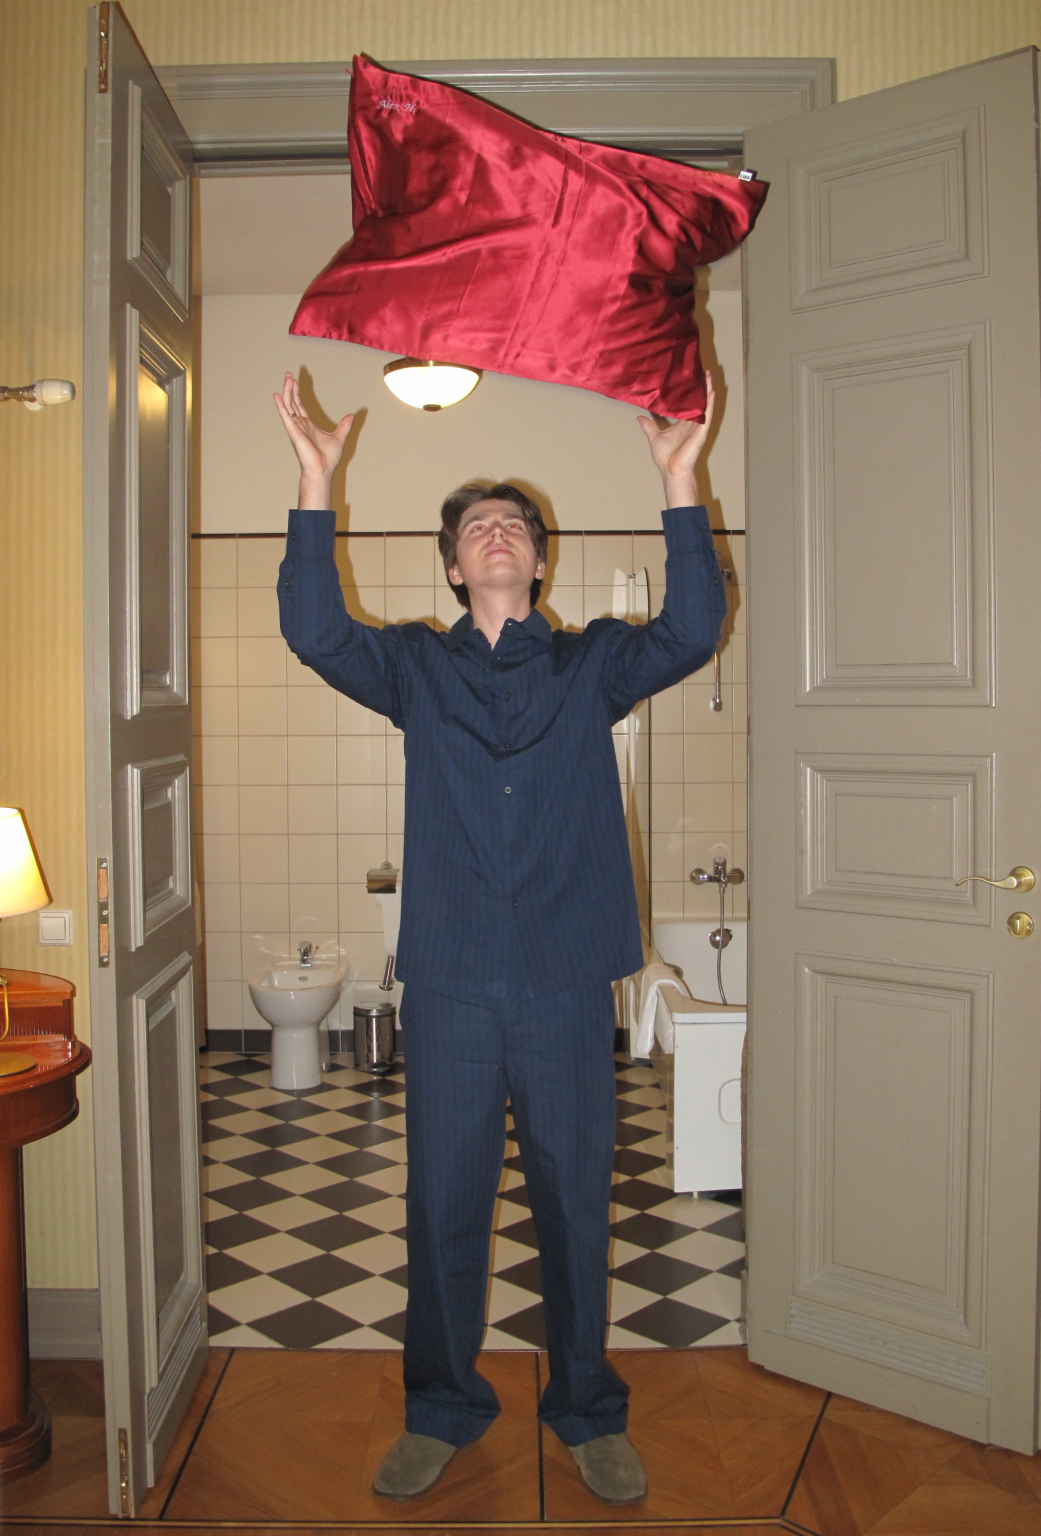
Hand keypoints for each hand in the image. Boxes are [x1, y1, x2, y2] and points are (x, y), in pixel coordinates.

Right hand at [273, 372, 354, 508]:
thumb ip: (344, 426)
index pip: (299, 406)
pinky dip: (281, 406)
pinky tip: (277, 396)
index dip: (297, 393)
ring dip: (287, 392)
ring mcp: (296, 428)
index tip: (295, 381)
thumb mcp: (339, 437)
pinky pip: (285, 416)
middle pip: (292, 402)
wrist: (323, 469)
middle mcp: (300, 425)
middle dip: (290, 388)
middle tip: (288, 374)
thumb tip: (352, 416)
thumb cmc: (328, 458)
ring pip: (288, 406)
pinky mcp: (294, 432)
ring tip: (287, 378)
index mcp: (308, 425)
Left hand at [637, 372, 714, 507]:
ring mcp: (697, 427)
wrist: (671, 470)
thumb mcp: (654, 437)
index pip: (687, 404)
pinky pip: (706, 415)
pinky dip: (709, 404)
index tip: (689, 379)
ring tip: (708, 376)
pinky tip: (711, 393)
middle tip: (702, 371)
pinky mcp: (701, 432)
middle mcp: (691, 423)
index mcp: (682, 424)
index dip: (689, 392)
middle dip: (700, 387)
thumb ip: (648, 426)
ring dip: (706, 391)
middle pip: (697, 401)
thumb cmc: (665, 457)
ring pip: (703, 405)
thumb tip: (639, 417)